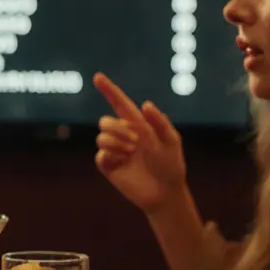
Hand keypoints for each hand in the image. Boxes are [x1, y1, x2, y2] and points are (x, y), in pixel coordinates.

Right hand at [93, 72, 187, 215]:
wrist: (165, 192)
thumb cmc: (171, 165)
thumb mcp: (172, 141)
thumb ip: (159, 122)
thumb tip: (144, 104)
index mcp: (138, 125)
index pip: (120, 104)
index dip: (109, 90)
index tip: (98, 77)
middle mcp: (123, 135)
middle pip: (105, 121)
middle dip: (118, 128)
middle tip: (136, 142)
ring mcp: (115, 150)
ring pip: (102, 137)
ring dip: (117, 142)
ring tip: (132, 152)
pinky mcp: (108, 166)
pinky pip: (100, 155)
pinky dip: (112, 156)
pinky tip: (124, 162)